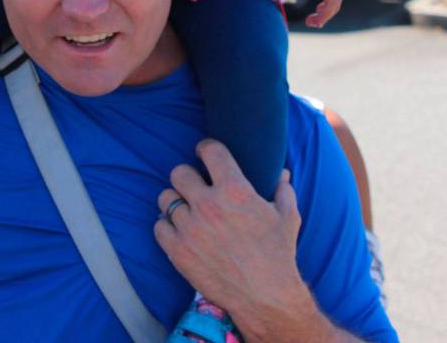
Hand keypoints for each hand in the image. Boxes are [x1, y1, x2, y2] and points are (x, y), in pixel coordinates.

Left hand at [155, 142, 319, 342]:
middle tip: (195, 186)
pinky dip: (167, 226)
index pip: (209, 150)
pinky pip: (158, 226)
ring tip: (185, 209)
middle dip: (188, 177)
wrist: (266, 297)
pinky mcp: (178, 251)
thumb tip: (281, 172)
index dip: (205, 148)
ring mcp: (190, 228)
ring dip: (175, 201)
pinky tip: (179, 230)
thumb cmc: (278, 254)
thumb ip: (282, 189)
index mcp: (235, 189)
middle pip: (179, 172)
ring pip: (165, 198)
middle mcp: (208, 204)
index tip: (204, 152)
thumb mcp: (288, 216)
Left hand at [298, 0, 343, 27]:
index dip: (323, 16)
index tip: (311, 22)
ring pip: (336, 0)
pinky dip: (328, 3)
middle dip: (324, 17)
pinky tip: (319, 5)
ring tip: (313, 18)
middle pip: (335, 4)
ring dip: (327, 11)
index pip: (331, 3)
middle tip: (310, 23)